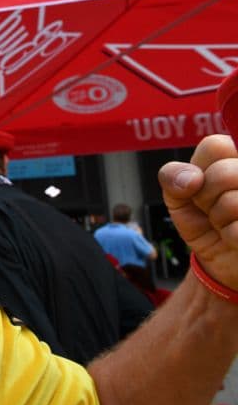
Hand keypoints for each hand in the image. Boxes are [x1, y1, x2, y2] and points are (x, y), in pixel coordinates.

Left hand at [159, 134, 237, 291]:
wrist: (223, 259)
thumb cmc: (202, 220)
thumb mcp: (177, 197)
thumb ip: (172, 177)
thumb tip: (192, 178)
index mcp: (234, 156)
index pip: (216, 145)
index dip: (201, 170)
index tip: (200, 185)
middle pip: (225, 173)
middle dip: (206, 198)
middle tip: (212, 209)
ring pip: (233, 202)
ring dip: (220, 219)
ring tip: (225, 222)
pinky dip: (231, 237)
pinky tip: (235, 237)